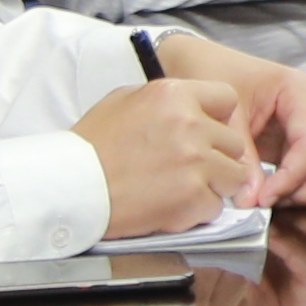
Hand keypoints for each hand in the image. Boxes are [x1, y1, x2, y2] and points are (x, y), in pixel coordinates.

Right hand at [77, 75, 263, 233]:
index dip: (219, 118)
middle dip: (218, 156)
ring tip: (183, 187)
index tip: (208, 132)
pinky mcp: (193, 198)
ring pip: (234, 175)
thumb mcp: (124, 101)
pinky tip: (171, 205)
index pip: (227, 99)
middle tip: (189, 167)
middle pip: (234, 142)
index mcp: (174, 95)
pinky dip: (198, 210)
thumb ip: (166, 100)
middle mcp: (190, 125)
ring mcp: (195, 163)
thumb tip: (192, 106)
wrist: (71, 188)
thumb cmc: (92, 147)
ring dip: (215, 184)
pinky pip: (216, 206)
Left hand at [154, 31, 305, 206]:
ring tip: (273, 198)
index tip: (263, 198)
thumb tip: (252, 202)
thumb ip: (242, 158)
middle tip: (276, 201)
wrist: (200, 64)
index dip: (293, 177)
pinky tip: (271, 192)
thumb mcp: (224, 114)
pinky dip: (303, 189)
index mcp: (300, 90)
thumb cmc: (212, 75)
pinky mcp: (303, 145)